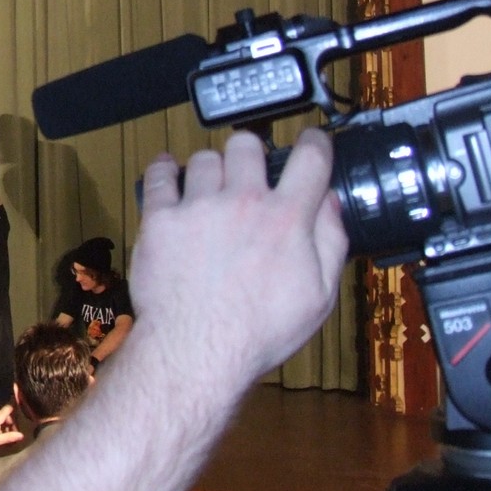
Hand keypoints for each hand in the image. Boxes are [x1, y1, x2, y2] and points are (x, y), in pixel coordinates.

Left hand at [129, 129, 346, 383]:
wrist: (198, 349)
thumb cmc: (258, 331)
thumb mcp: (319, 296)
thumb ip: (330, 242)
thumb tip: (330, 204)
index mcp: (287, 219)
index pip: (310, 160)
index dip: (315, 143)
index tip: (312, 141)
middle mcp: (243, 203)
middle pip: (247, 145)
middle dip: (251, 152)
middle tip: (248, 170)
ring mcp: (198, 207)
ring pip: (204, 159)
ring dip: (210, 168)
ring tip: (209, 187)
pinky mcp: (160, 219)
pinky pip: (159, 176)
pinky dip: (164, 170)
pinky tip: (168, 172)